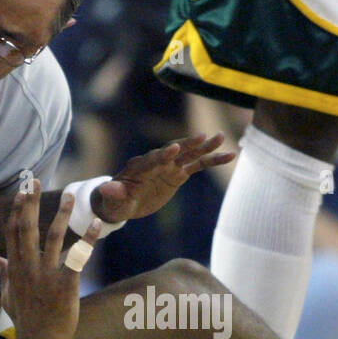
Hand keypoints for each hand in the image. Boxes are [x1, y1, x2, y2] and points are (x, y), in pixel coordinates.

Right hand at [0, 180, 100, 338]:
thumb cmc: (26, 319)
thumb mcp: (8, 295)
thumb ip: (4, 273)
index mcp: (16, 268)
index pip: (12, 231)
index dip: (16, 209)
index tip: (21, 191)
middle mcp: (28, 268)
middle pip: (27, 227)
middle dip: (30, 202)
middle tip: (34, 179)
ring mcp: (46, 276)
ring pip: (53, 237)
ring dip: (61, 213)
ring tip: (70, 195)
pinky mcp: (65, 285)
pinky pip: (77, 258)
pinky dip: (88, 240)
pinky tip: (96, 224)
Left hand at [91, 132, 235, 222]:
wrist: (122, 202)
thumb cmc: (115, 202)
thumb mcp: (113, 201)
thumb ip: (114, 193)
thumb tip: (107, 188)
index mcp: (140, 167)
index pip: (153, 159)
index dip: (163, 155)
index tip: (174, 148)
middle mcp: (156, 162)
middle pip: (175, 151)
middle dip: (188, 144)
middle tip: (203, 136)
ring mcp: (169, 166)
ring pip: (189, 154)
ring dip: (205, 146)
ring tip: (222, 137)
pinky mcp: (178, 173)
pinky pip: (198, 165)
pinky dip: (212, 160)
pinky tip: (230, 155)